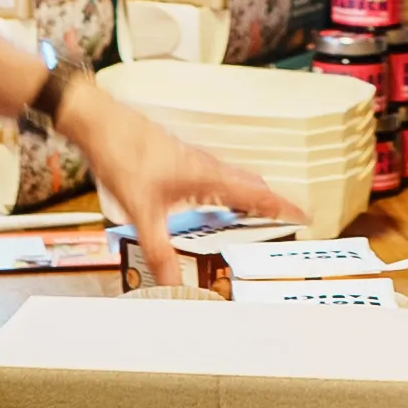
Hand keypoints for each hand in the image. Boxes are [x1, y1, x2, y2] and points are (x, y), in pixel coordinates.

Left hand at [47, 72, 299, 288]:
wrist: (100, 123)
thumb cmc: (123, 155)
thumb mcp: (143, 212)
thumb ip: (160, 250)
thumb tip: (173, 283)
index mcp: (209, 177)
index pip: (258, 195)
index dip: (284, 207)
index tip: (307, 215)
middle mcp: (205, 165)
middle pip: (250, 185)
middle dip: (270, 203)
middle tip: (286, 218)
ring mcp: (191, 160)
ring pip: (231, 178)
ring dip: (247, 195)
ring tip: (254, 213)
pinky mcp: (175, 158)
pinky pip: (212, 176)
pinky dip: (223, 190)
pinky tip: (206, 200)